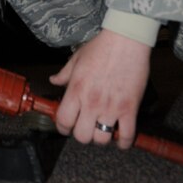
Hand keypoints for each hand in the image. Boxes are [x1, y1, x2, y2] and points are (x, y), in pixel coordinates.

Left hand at [49, 29, 150, 149]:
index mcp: (76, 90)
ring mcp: (111, 107)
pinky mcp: (130, 108)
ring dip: (101, 137)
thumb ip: (64, 74)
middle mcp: (91, 102)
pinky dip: (123, 142)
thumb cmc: (101, 47)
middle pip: (82, 136)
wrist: (126, 40)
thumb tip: (53, 80)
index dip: (63, 127)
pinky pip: (127, 135)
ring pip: (102, 140)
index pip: (63, 121)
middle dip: (82, 134)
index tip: (67, 126)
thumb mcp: (76, 59)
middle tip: (86, 127)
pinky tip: (120, 138)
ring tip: (102, 129)